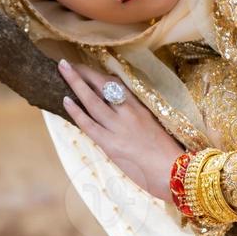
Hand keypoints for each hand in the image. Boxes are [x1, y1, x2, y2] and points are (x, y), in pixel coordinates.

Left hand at [58, 59, 184, 201]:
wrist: (175, 172)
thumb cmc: (167, 154)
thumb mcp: (154, 127)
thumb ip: (137, 117)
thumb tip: (118, 111)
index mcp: (141, 107)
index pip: (116, 84)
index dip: (98, 75)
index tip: (85, 68)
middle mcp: (129, 112)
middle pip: (102, 86)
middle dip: (83, 72)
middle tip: (67, 63)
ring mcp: (119, 127)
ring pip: (92, 100)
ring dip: (75, 83)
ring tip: (62, 69)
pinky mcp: (111, 144)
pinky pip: (89, 124)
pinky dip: (76, 111)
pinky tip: (65, 100)